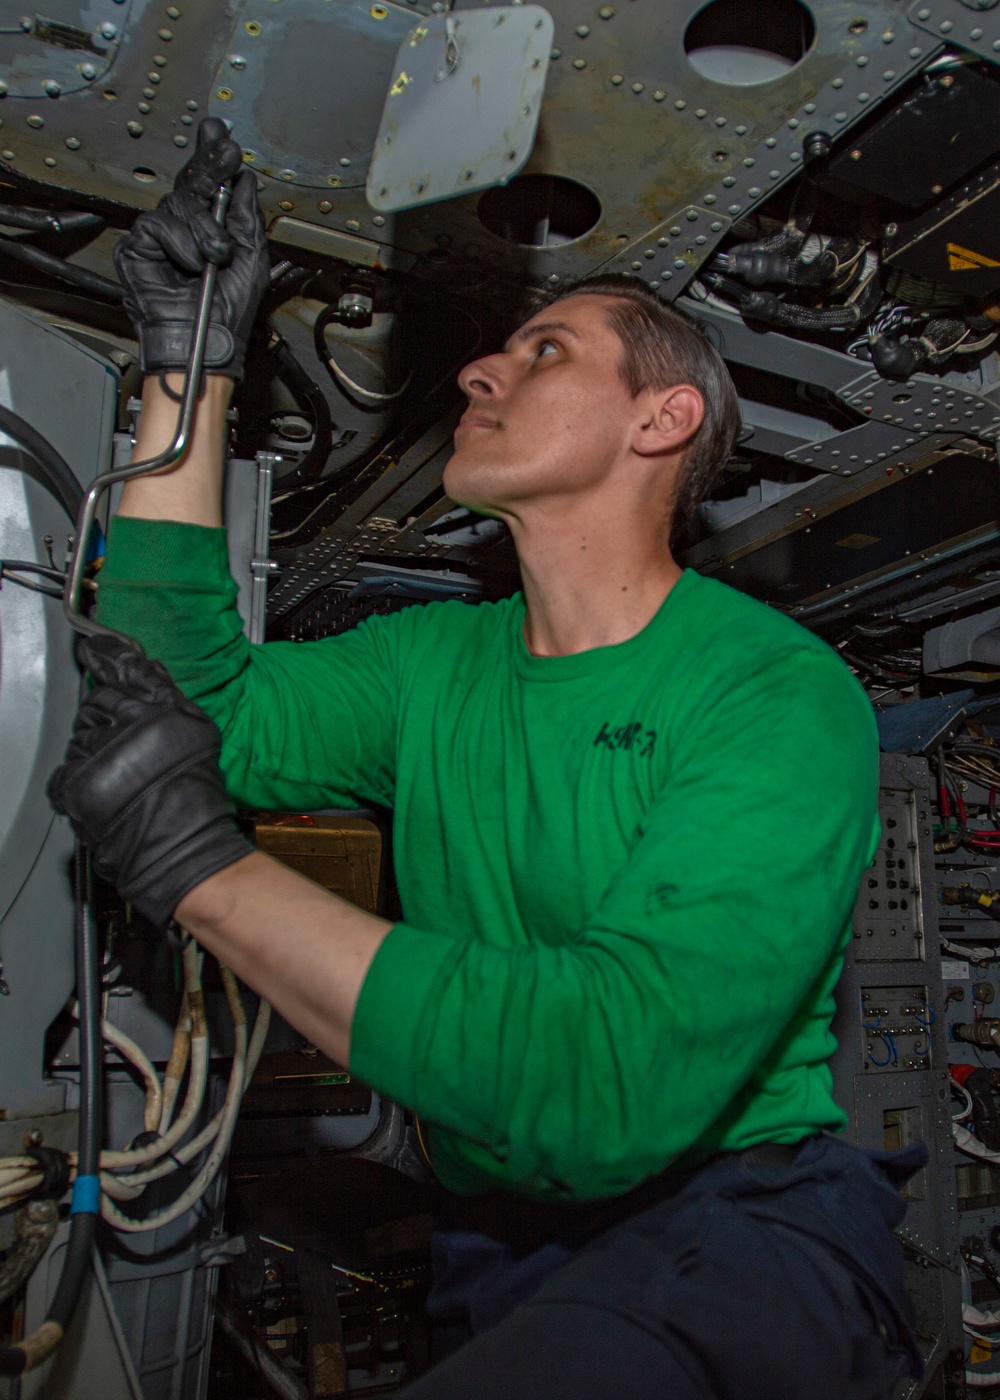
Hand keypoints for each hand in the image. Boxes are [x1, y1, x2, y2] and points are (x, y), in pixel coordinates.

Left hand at [47, 634, 253, 929]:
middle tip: (121, 743)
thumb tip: (145, 663)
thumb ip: (166, 692)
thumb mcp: (197, 729)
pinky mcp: (79, 785)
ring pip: (78, 738)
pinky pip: (63, 772)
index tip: (94, 651)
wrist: (185, 846)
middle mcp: (127, 727)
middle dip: (102, 717)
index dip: (108, 666)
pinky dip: (75, 782)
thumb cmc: (198, 795)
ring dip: (90, 751)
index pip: (120, 672)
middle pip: (94, 704)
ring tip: (116, 775)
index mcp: (158, 710)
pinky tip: (99, 792)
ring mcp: (100, 755)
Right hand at [113, 117, 269, 382]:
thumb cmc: (228, 314)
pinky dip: (181, 243)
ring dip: (205, 229)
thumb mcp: (250, 259)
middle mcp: (183, 231)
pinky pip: (158, 225)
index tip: (223, 137)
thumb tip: (245, 180)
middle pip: (192, 184)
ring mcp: (159, 239)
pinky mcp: (137, 249)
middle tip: (226, 153)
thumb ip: (247, 218)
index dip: (214, 159)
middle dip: (211, 166)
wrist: (207, 341)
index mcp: (210, 231)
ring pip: (178, 205)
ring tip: (216, 255)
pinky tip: (193, 263)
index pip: (209, 186)